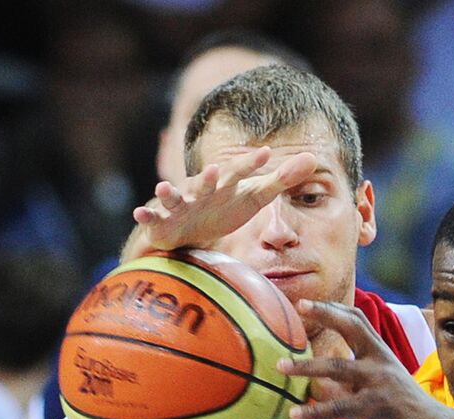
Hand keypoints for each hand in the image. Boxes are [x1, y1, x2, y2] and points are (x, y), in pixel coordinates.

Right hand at [127, 148, 317, 255]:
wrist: (192, 230)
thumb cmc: (226, 208)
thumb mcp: (256, 195)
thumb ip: (282, 178)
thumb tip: (314, 158)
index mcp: (225, 184)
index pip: (240, 172)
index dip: (251, 164)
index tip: (266, 154)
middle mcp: (201, 191)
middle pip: (206, 183)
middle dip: (210, 177)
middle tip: (216, 169)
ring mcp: (181, 205)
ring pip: (174, 197)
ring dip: (169, 192)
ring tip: (163, 187)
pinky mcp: (164, 221)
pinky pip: (153, 218)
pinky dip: (146, 215)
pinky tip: (139, 213)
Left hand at [278, 300, 449, 418]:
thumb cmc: (403, 407)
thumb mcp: (380, 384)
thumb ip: (352, 378)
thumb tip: (317, 379)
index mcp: (380, 353)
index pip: (356, 320)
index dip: (331, 309)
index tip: (303, 302)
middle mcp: (380, 362)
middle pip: (350, 329)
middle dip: (325, 315)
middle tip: (296, 308)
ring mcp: (379, 384)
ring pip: (338, 368)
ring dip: (306, 367)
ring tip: (280, 367)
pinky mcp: (376, 409)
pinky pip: (339, 408)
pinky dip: (314, 411)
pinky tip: (295, 414)